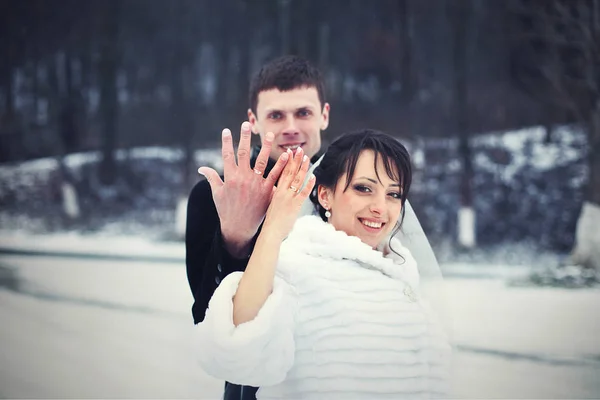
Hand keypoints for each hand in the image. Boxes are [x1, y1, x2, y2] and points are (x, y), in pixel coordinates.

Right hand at [198, 121, 289, 256]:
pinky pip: (275, 175)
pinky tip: (286, 154)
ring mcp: (255, 184)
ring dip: (265, 146)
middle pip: (243, 153)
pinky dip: (281, 164)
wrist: (239, 228)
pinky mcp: (266, 191)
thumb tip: (202, 168)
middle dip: (244, 138)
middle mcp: (242, 178)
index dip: (226, 142)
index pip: (227, 155)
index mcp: (229, 177)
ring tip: (269, 134)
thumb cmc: (227, 210)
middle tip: (245, 124)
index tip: (226, 130)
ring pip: (261, 161)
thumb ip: (211, 178)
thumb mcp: (217, 193)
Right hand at [261, 147, 315, 241]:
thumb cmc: (271, 221)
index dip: (286, 161)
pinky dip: (308, 184)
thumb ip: (275, 194)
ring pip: (297, 180)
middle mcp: (282, 192)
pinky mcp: (295, 205)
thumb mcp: (271, 203)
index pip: (281, 172)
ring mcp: (289, 198)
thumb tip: (276, 188)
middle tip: (299, 150)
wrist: (270, 232)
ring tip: (307, 158)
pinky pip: (303, 193)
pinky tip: (313, 176)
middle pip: (289, 172)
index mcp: (276, 191)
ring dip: (302, 168)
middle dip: (295, 160)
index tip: (289, 152)